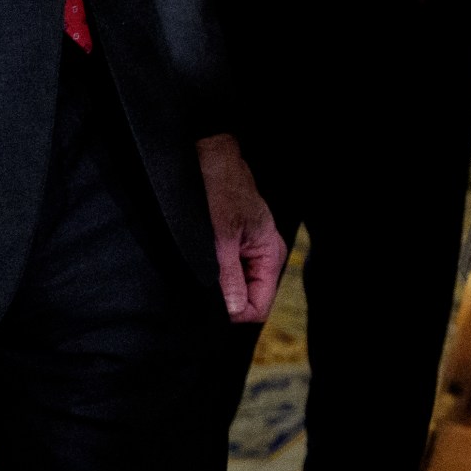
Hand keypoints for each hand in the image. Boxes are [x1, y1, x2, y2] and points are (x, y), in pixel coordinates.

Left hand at [197, 134, 285, 324]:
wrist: (210, 157)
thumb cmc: (220, 188)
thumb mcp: (221, 237)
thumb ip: (228, 277)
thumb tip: (234, 311)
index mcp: (270, 254)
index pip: (259, 307)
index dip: (234, 312)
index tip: (211, 303)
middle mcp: (264, 256)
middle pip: (248, 299)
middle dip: (225, 298)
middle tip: (202, 279)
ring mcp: (249, 251)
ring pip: (235, 287)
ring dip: (216, 284)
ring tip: (200, 263)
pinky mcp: (234, 246)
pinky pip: (226, 273)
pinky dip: (212, 272)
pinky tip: (200, 256)